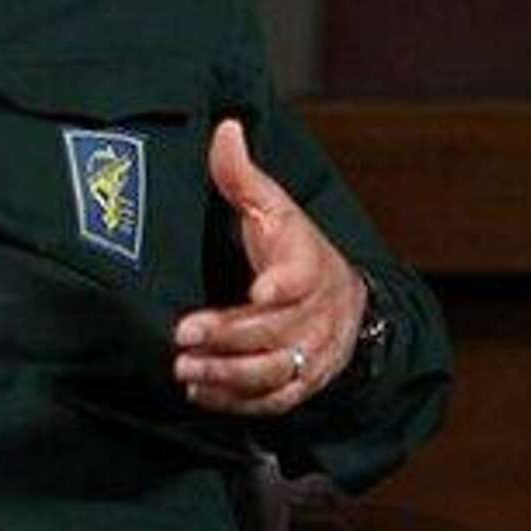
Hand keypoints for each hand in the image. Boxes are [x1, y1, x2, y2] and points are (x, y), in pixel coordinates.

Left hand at [172, 120, 365, 415]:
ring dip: (227, 376)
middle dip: (229, 338)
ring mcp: (311, 352)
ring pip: (273, 372)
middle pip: (275, 332)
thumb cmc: (295, 246)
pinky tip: (201, 394)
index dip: (281, 287)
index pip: (298, 277)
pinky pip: (273, 401)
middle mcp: (314, 314)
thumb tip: (225, 128)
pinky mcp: (302, 382)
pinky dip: (237, 403)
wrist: (347, 300)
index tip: (257, 293)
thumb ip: (242, 174)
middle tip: (183, 338)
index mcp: (306, 264)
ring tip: (184, 371)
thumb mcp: (274, 205)